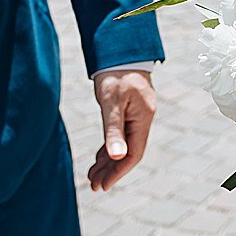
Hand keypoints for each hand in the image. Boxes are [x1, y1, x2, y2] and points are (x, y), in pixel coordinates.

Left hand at [87, 68, 156, 191]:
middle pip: (129, 152)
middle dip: (111, 170)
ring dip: (109, 161)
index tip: (102, 185)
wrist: (119, 49)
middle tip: (93, 185)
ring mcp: (137, 114)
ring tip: (92, 175)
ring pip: (124, 145)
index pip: (134, 153)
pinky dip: (110, 147)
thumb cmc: (115, 73)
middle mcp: (143, 118)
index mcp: (143, 117)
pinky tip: (100, 157)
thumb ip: (113, 130)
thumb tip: (116, 157)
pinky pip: (121, 135)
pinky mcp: (129, 110)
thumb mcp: (111, 102)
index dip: (118, 171)